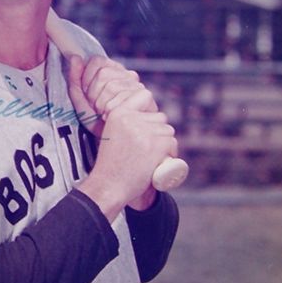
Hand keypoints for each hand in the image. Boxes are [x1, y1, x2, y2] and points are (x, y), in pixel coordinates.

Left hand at [66, 55, 157, 135]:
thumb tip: (75, 57)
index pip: (96, 61)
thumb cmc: (98, 122)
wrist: (114, 143)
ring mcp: (137, 85)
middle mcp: (127, 75)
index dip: (87, 78)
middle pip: (104, 74)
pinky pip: (123, 99)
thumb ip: (75, 79)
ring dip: (102, 105)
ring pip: (112, 86)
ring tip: (104, 115)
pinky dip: (112, 111)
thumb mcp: (81, 101)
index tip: (87, 95)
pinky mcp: (145, 97)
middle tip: (97, 109)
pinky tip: (113, 118)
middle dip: (94, 95)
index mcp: (112, 70)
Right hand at [77, 104, 177, 219]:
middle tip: (147, 149)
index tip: (147, 124)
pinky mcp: (156, 145)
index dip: (150, 110)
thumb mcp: (110, 134)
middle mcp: (131, 118)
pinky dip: (170, 153)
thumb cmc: (111, 164)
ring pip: (168, 131)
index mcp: (118, 113)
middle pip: (160, 118)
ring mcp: (144, 131)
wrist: (109, 185)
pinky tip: (158, 162)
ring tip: (151, 157)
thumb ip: (124, 122)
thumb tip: (144, 113)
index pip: (145, 96)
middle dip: (158, 132)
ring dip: (165, 143)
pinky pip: (172, 143)